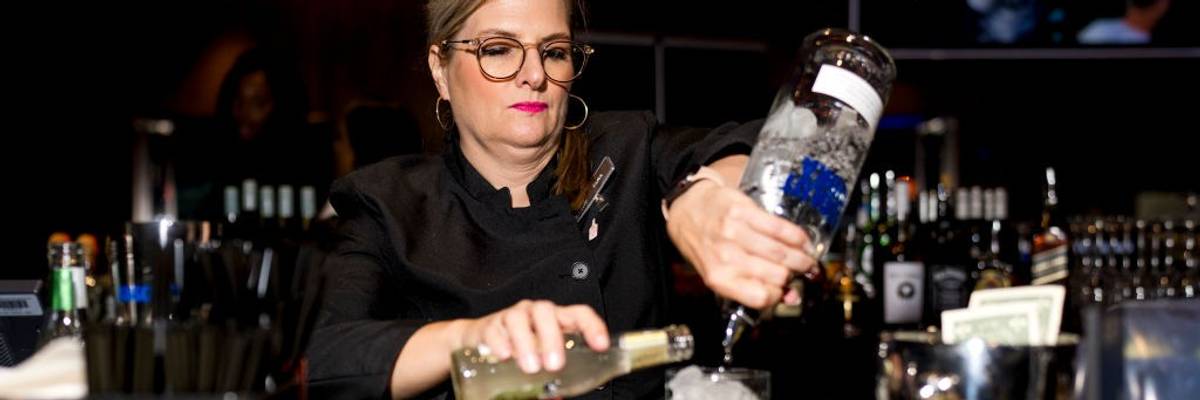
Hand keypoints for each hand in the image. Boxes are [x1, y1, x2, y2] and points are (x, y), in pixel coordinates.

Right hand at [455, 300, 608, 373]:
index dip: (592, 326)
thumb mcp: (540, 364)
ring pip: (519, 318)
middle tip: (554, 365)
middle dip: (552, 338)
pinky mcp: (490, 325)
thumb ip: (550, 382)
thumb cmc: (518, 350)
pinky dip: (500, 343)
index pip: (578, 314)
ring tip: (530, 366)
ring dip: (526, 342)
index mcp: (556, 321)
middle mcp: (535, 314)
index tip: (600, 346)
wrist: (479, 341)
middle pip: (547, 313)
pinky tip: (504, 356)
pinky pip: (495, 329)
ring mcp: (512, 316)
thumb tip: (557, 398)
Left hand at [666, 181, 816, 308]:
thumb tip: (790, 297)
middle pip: (776, 275)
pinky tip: (802, 241)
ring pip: (780, 252)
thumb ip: (750, 287)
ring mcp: (734, 233)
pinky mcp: (742, 211)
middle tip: (802, 271)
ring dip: (801, 257)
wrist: (687, 208)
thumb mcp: (717, 272)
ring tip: (807, 258)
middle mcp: (725, 257)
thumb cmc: (704, 243)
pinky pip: (779, 228)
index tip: (787, 290)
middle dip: (795, 275)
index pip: (761, 297)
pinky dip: (797, 236)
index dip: (780, 296)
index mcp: (719, 278)